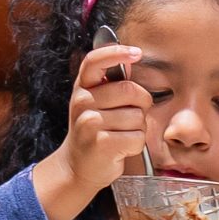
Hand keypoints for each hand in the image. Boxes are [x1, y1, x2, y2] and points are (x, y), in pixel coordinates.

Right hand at [30, 41, 154, 219]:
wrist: (77, 167)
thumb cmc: (92, 131)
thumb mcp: (94, 103)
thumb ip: (111, 82)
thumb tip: (131, 58)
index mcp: (82, 87)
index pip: (95, 61)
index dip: (116, 52)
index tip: (137, 53)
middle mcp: (82, 102)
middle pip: (131, 90)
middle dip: (141, 104)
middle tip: (129, 117)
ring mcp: (90, 123)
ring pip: (138, 117)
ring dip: (138, 128)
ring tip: (120, 135)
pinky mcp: (102, 144)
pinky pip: (137, 138)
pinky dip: (136, 145)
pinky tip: (120, 148)